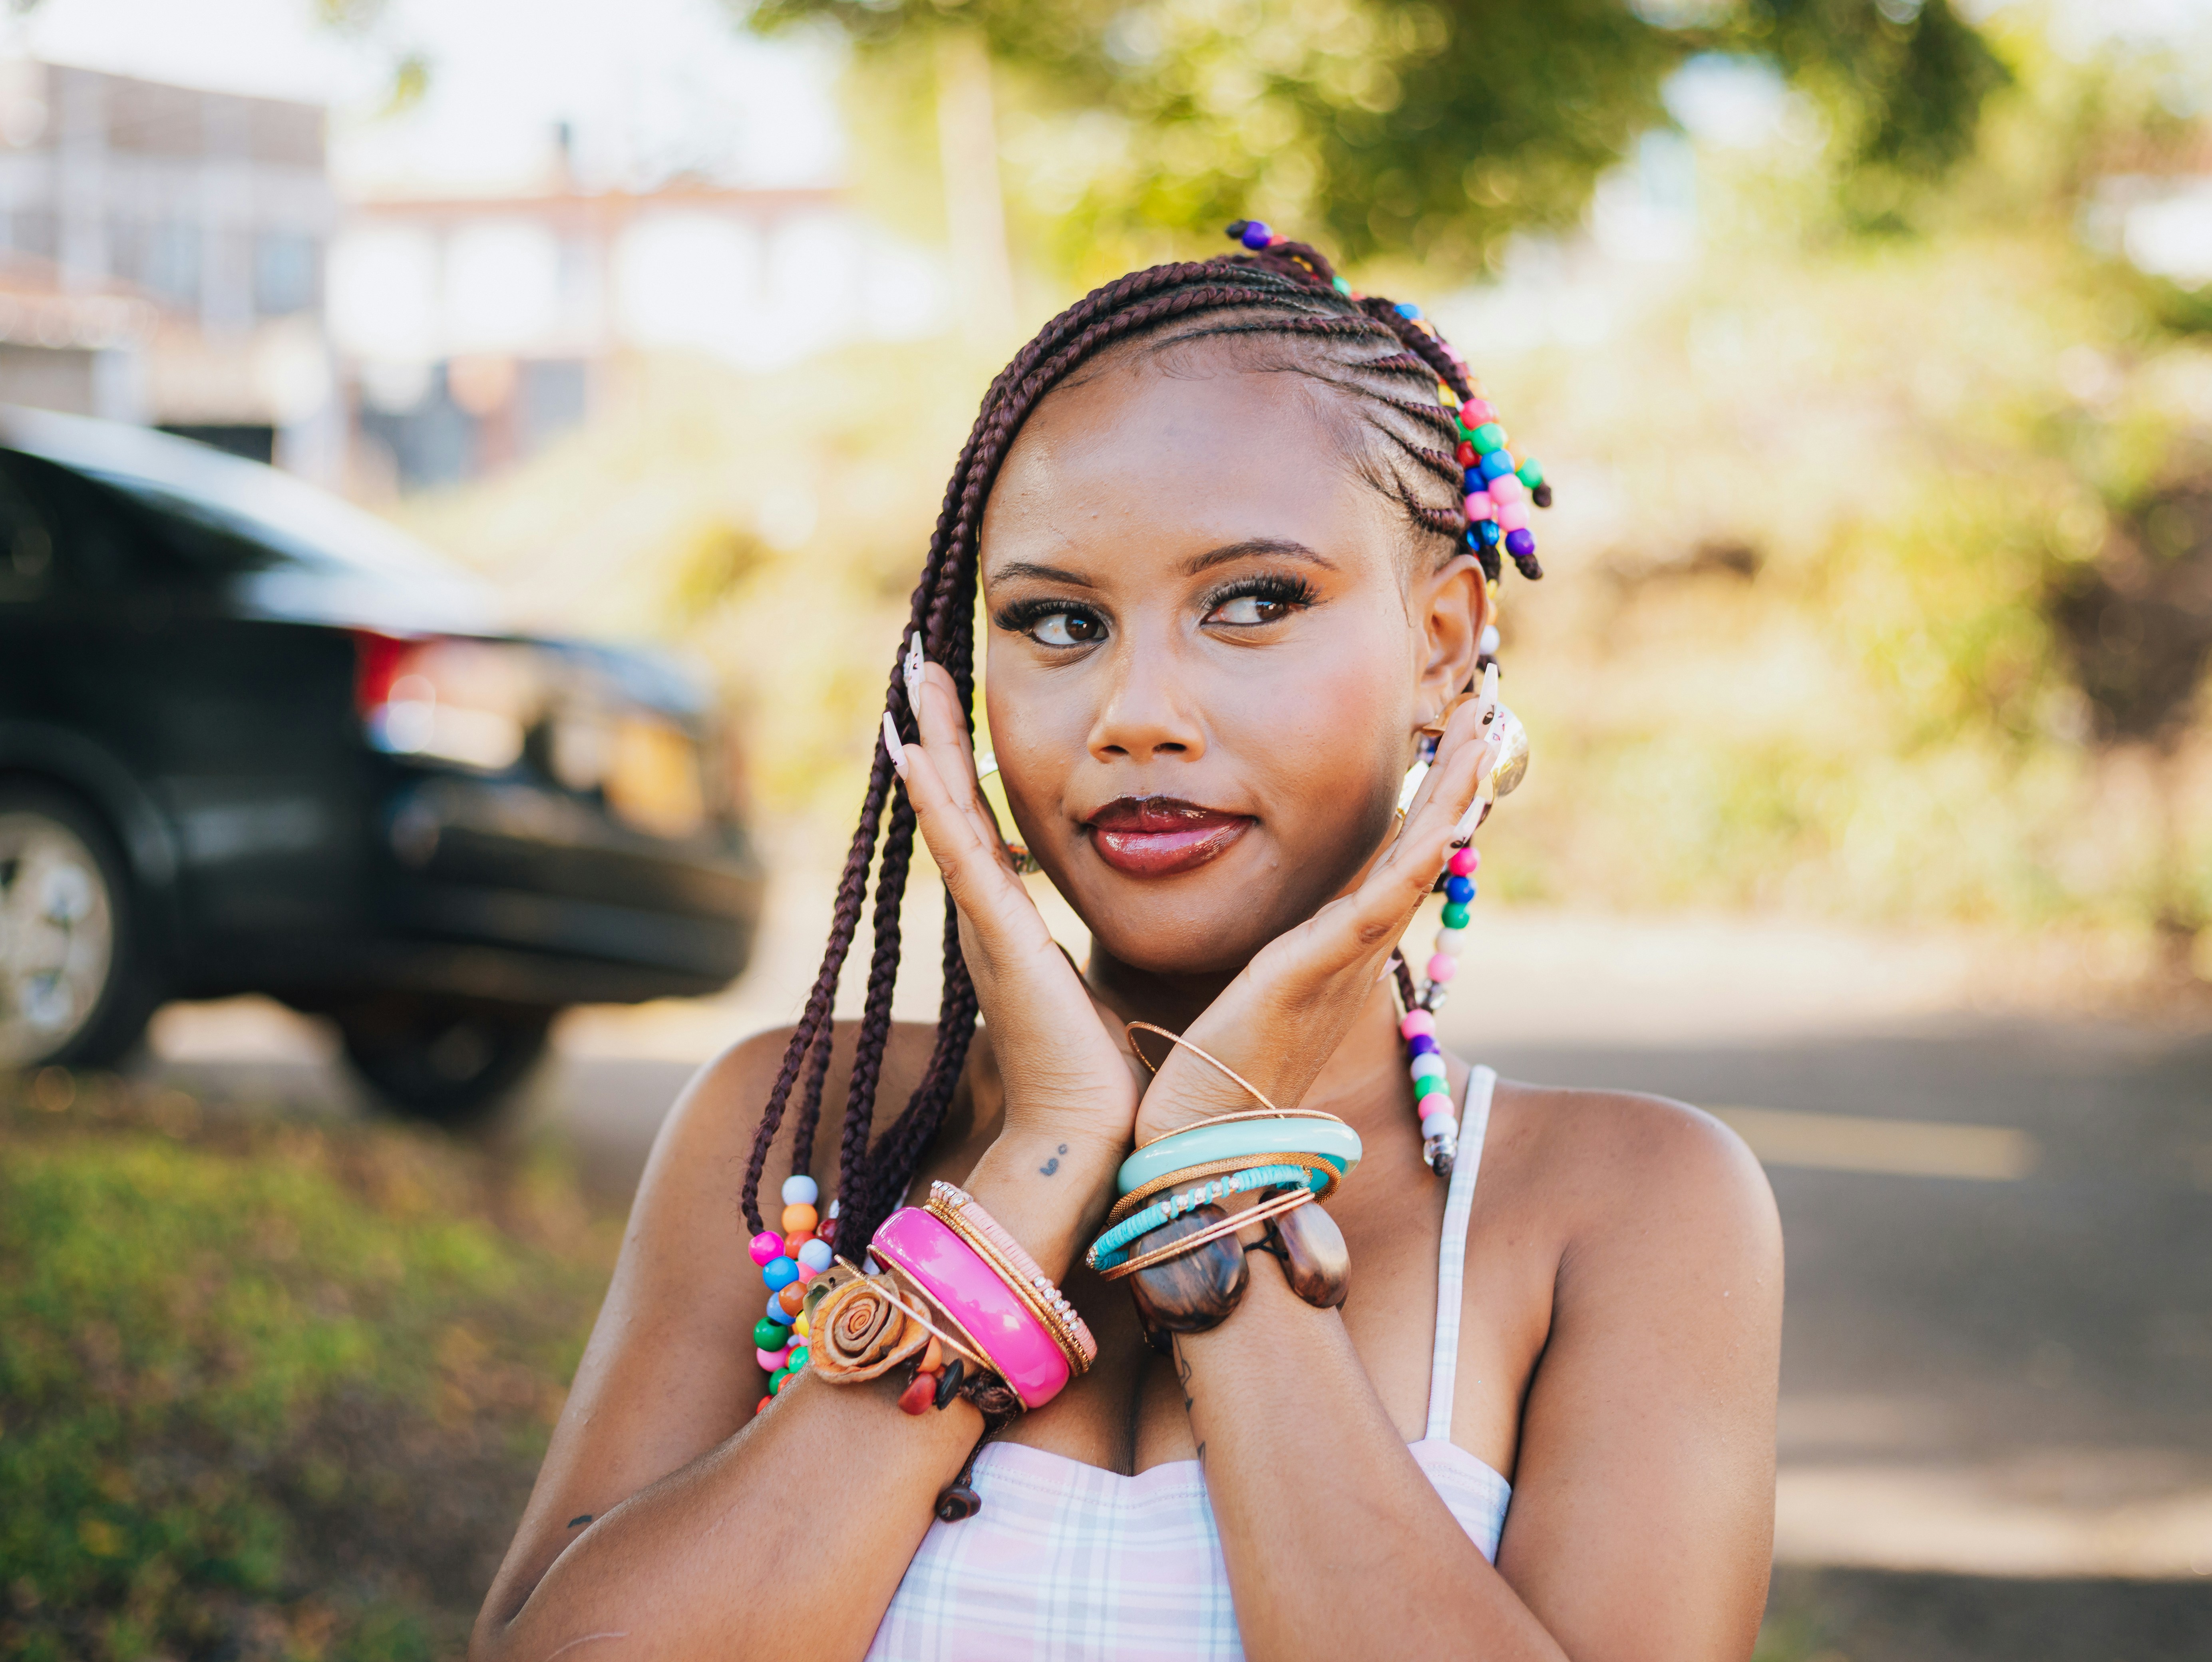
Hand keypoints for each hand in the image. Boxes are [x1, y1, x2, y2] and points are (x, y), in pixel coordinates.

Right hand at [887, 642, 1145, 1166]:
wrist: (1091, 1135)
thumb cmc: (1103, 1072)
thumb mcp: (1090, 987)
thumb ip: (1081, 951)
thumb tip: (1110, 921)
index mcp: (1011, 922)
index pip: (983, 821)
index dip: (967, 759)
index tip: (957, 699)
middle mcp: (987, 915)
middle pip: (954, 800)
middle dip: (938, 729)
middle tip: (925, 659)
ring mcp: (986, 924)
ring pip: (949, 811)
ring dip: (931, 741)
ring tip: (917, 675)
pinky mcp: (1000, 938)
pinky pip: (960, 853)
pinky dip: (935, 801)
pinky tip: (913, 753)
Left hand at [1131, 690, 1502, 1146]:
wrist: (1195, 1137)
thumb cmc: (1200, 1070)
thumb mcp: (1238, 984)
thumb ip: (1253, 948)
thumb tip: (1239, 918)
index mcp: (1334, 950)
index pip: (1394, 857)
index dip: (1428, 800)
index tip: (1452, 741)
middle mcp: (1354, 952)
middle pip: (1422, 848)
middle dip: (1457, 779)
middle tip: (1489, 712)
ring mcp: (1342, 961)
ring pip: (1415, 862)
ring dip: (1452, 796)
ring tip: (1483, 734)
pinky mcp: (1315, 971)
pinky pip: (1380, 903)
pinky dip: (1416, 856)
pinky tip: (1444, 815)